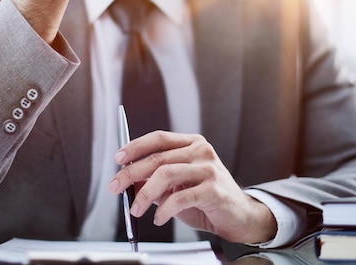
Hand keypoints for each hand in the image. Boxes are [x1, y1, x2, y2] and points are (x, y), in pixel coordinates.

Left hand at [108, 131, 277, 243]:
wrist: (239, 217)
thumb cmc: (207, 200)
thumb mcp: (177, 187)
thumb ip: (156, 181)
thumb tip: (129, 181)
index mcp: (192, 144)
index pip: (159, 138)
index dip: (136, 146)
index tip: (119, 158)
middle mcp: (201, 152)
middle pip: (158, 158)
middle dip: (131, 173)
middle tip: (116, 186)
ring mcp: (209, 169)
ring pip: (166, 175)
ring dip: (145, 194)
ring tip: (136, 208)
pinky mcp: (213, 189)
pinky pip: (180, 198)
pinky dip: (164, 210)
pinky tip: (159, 218)